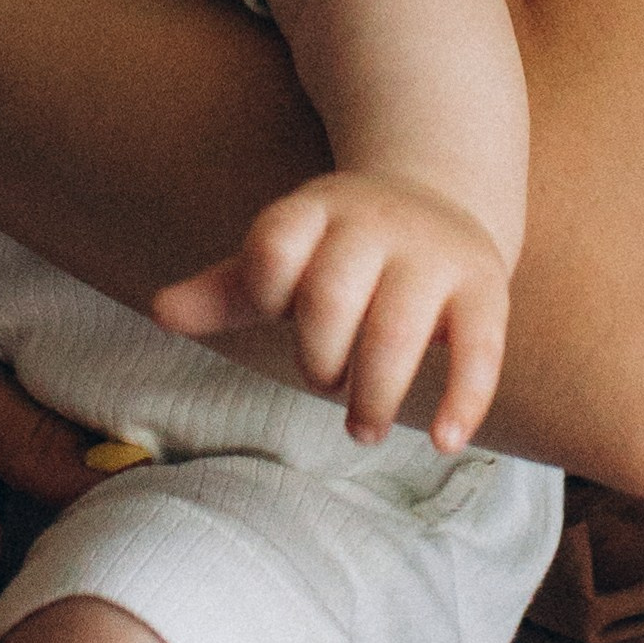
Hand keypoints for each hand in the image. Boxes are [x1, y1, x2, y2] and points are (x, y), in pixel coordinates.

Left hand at [154, 171, 510, 451]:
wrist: (436, 199)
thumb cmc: (336, 250)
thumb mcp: (281, 257)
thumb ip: (223, 290)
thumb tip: (159, 313)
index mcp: (316, 211)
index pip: (274, 249)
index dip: (268, 293)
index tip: (278, 313)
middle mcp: (376, 224)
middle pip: (331, 296)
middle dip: (318, 359)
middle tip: (324, 384)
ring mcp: (433, 255)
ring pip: (396, 329)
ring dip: (374, 395)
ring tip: (360, 431)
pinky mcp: (484, 288)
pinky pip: (479, 348)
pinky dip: (464, 399)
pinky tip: (445, 443)